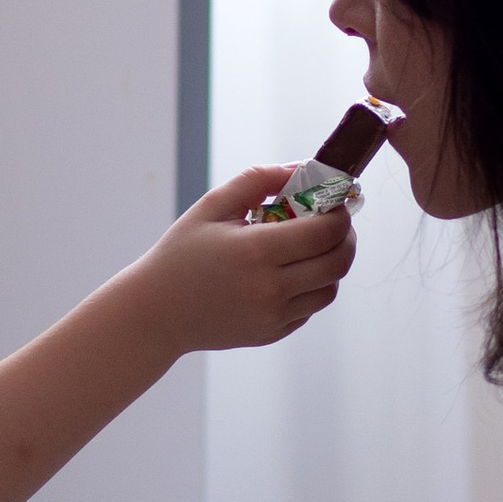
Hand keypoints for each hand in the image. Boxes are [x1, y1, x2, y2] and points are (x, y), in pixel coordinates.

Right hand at [127, 167, 354, 357]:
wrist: (156, 312)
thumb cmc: (181, 254)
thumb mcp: (212, 206)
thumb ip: (259, 179)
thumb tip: (303, 168)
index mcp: (255, 250)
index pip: (325, 232)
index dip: (340, 213)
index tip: (335, 201)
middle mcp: (270, 288)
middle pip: (338, 262)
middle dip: (346, 237)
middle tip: (335, 223)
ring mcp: (273, 315)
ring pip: (330, 288)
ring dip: (332, 264)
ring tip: (313, 247)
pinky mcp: (272, 333)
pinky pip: (310, 308)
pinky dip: (311, 287)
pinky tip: (290, 272)